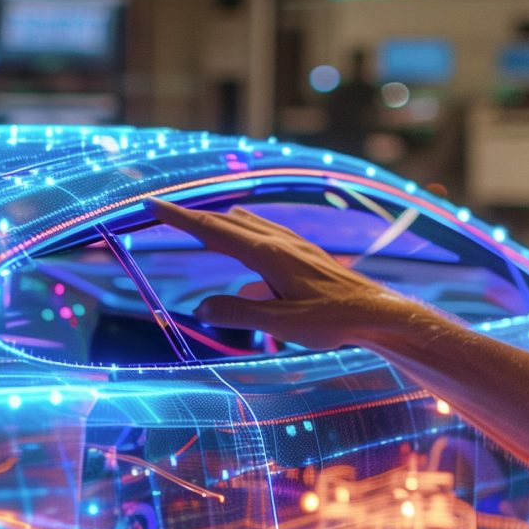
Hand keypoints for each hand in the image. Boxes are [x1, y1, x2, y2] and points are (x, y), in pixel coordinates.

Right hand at [148, 198, 429, 349]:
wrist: (376, 312)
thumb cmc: (332, 320)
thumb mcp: (282, 323)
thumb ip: (240, 314)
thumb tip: (201, 308)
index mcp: (268, 255)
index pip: (213, 231)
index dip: (180, 218)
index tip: (152, 205)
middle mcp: (279, 242)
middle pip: (226, 222)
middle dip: (192, 217)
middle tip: (163, 212)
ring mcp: (294, 245)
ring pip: (248, 224)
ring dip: (219, 222)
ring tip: (200, 223)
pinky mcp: (305, 253)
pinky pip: (265, 233)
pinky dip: (244, 230)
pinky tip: (249, 241)